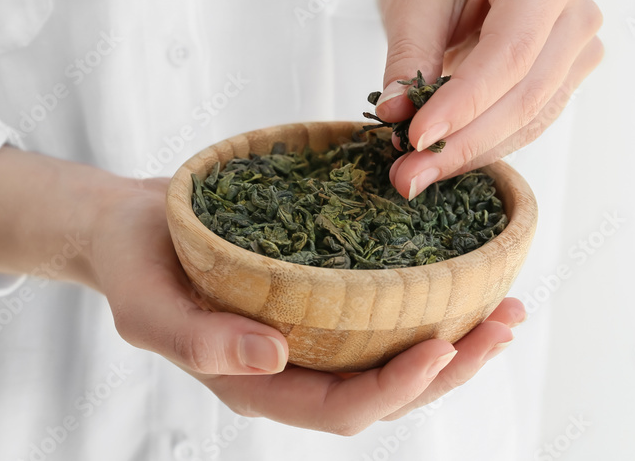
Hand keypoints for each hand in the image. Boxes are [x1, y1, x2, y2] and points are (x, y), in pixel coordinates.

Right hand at [89, 179, 524, 434]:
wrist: (129, 226)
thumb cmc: (131, 266)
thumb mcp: (147, 308)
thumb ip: (200, 341)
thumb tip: (273, 359)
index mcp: (257, 384)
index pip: (342, 408)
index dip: (396, 388)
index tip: (442, 346)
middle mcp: (294, 368)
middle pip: (386, 392)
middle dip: (451, 366)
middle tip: (504, 322)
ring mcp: (309, 335)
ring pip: (393, 355)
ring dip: (454, 338)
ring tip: (505, 305)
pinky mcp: (318, 297)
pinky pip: (380, 312)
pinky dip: (425, 299)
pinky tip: (460, 272)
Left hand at [375, 0, 603, 198]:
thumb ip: (408, 59)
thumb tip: (396, 118)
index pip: (509, 54)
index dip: (464, 104)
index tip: (415, 138)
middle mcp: (577, 10)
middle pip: (526, 95)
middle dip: (464, 142)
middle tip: (406, 175)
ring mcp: (578, 47)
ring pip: (531, 119)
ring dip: (472, 154)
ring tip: (413, 176)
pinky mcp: (565, 77)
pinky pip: (528, 123)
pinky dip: (482, 146)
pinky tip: (438, 162)